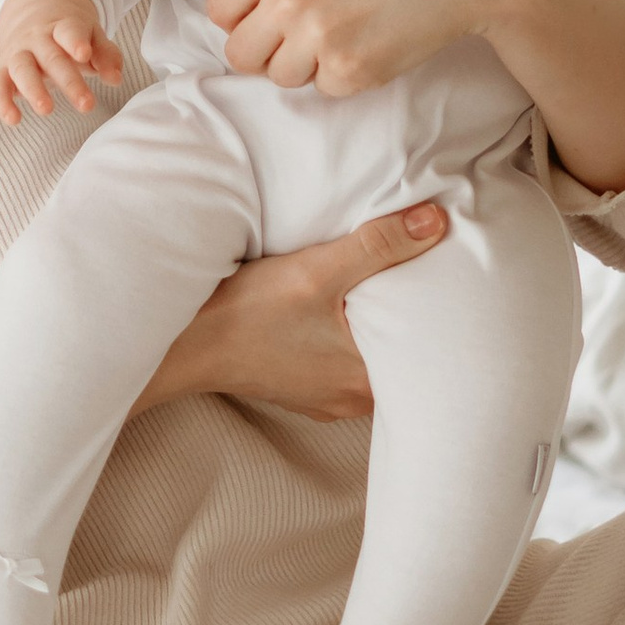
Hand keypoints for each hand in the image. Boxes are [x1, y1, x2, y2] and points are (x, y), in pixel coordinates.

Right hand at [0, 0, 124, 124]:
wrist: (31, 13)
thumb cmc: (69, 34)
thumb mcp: (91, 37)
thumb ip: (106, 56)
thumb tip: (115, 79)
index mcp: (62, 26)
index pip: (68, 31)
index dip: (75, 41)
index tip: (84, 54)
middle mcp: (37, 38)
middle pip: (51, 57)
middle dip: (68, 81)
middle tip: (87, 105)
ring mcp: (18, 53)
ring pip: (22, 69)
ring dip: (33, 89)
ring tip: (47, 110)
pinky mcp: (3, 70)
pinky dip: (1, 102)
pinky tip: (13, 119)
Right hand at [135, 200, 450, 421]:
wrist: (181, 343)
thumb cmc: (243, 314)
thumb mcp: (316, 270)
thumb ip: (379, 245)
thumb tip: (435, 222)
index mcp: (365, 382)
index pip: (422, 349)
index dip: (433, 313)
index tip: (442, 281)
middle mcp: (351, 401)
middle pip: (397, 353)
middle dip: (403, 315)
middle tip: (418, 274)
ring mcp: (325, 399)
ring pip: (368, 357)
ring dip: (370, 325)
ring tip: (378, 286)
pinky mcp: (302, 389)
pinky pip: (340, 362)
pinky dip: (344, 336)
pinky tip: (336, 310)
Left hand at [210, 0, 624, 196]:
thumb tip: (235, 26)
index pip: (219, 14)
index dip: (243, 21)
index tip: (268, 19)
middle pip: (239, 54)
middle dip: (267, 53)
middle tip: (304, 38)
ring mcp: (317, 35)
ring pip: (281, 77)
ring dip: (307, 65)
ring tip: (346, 33)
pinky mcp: (349, 69)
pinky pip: (325, 89)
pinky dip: (345, 76)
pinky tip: (372, 43)